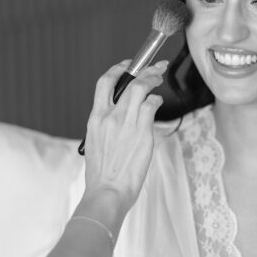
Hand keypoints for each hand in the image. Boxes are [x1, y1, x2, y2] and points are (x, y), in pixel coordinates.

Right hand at [82, 59, 166, 210]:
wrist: (107, 191)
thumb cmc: (102, 175)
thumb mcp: (95, 144)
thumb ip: (106, 128)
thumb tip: (118, 120)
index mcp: (95, 119)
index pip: (104, 83)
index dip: (117, 70)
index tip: (127, 65)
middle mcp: (109, 116)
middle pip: (129, 81)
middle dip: (145, 69)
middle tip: (155, 66)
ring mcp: (126, 123)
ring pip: (142, 89)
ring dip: (154, 79)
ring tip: (160, 78)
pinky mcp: (142, 132)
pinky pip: (152, 106)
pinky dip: (157, 100)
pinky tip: (158, 103)